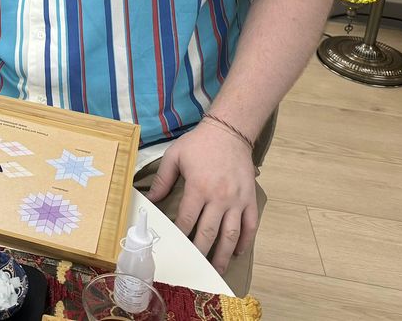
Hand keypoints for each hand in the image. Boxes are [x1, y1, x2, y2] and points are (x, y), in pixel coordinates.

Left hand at [147, 121, 258, 275]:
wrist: (229, 131)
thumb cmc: (199, 143)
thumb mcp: (174, 156)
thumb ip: (162, 180)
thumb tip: (151, 200)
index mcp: (198, 188)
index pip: (187, 219)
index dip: (180, 235)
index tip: (175, 247)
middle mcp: (219, 198)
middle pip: (209, 233)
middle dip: (200, 252)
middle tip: (195, 266)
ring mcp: (237, 200)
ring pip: (231, 234)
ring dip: (223, 254)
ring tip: (217, 269)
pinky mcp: (250, 199)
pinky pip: (250, 225)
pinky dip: (245, 241)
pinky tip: (237, 251)